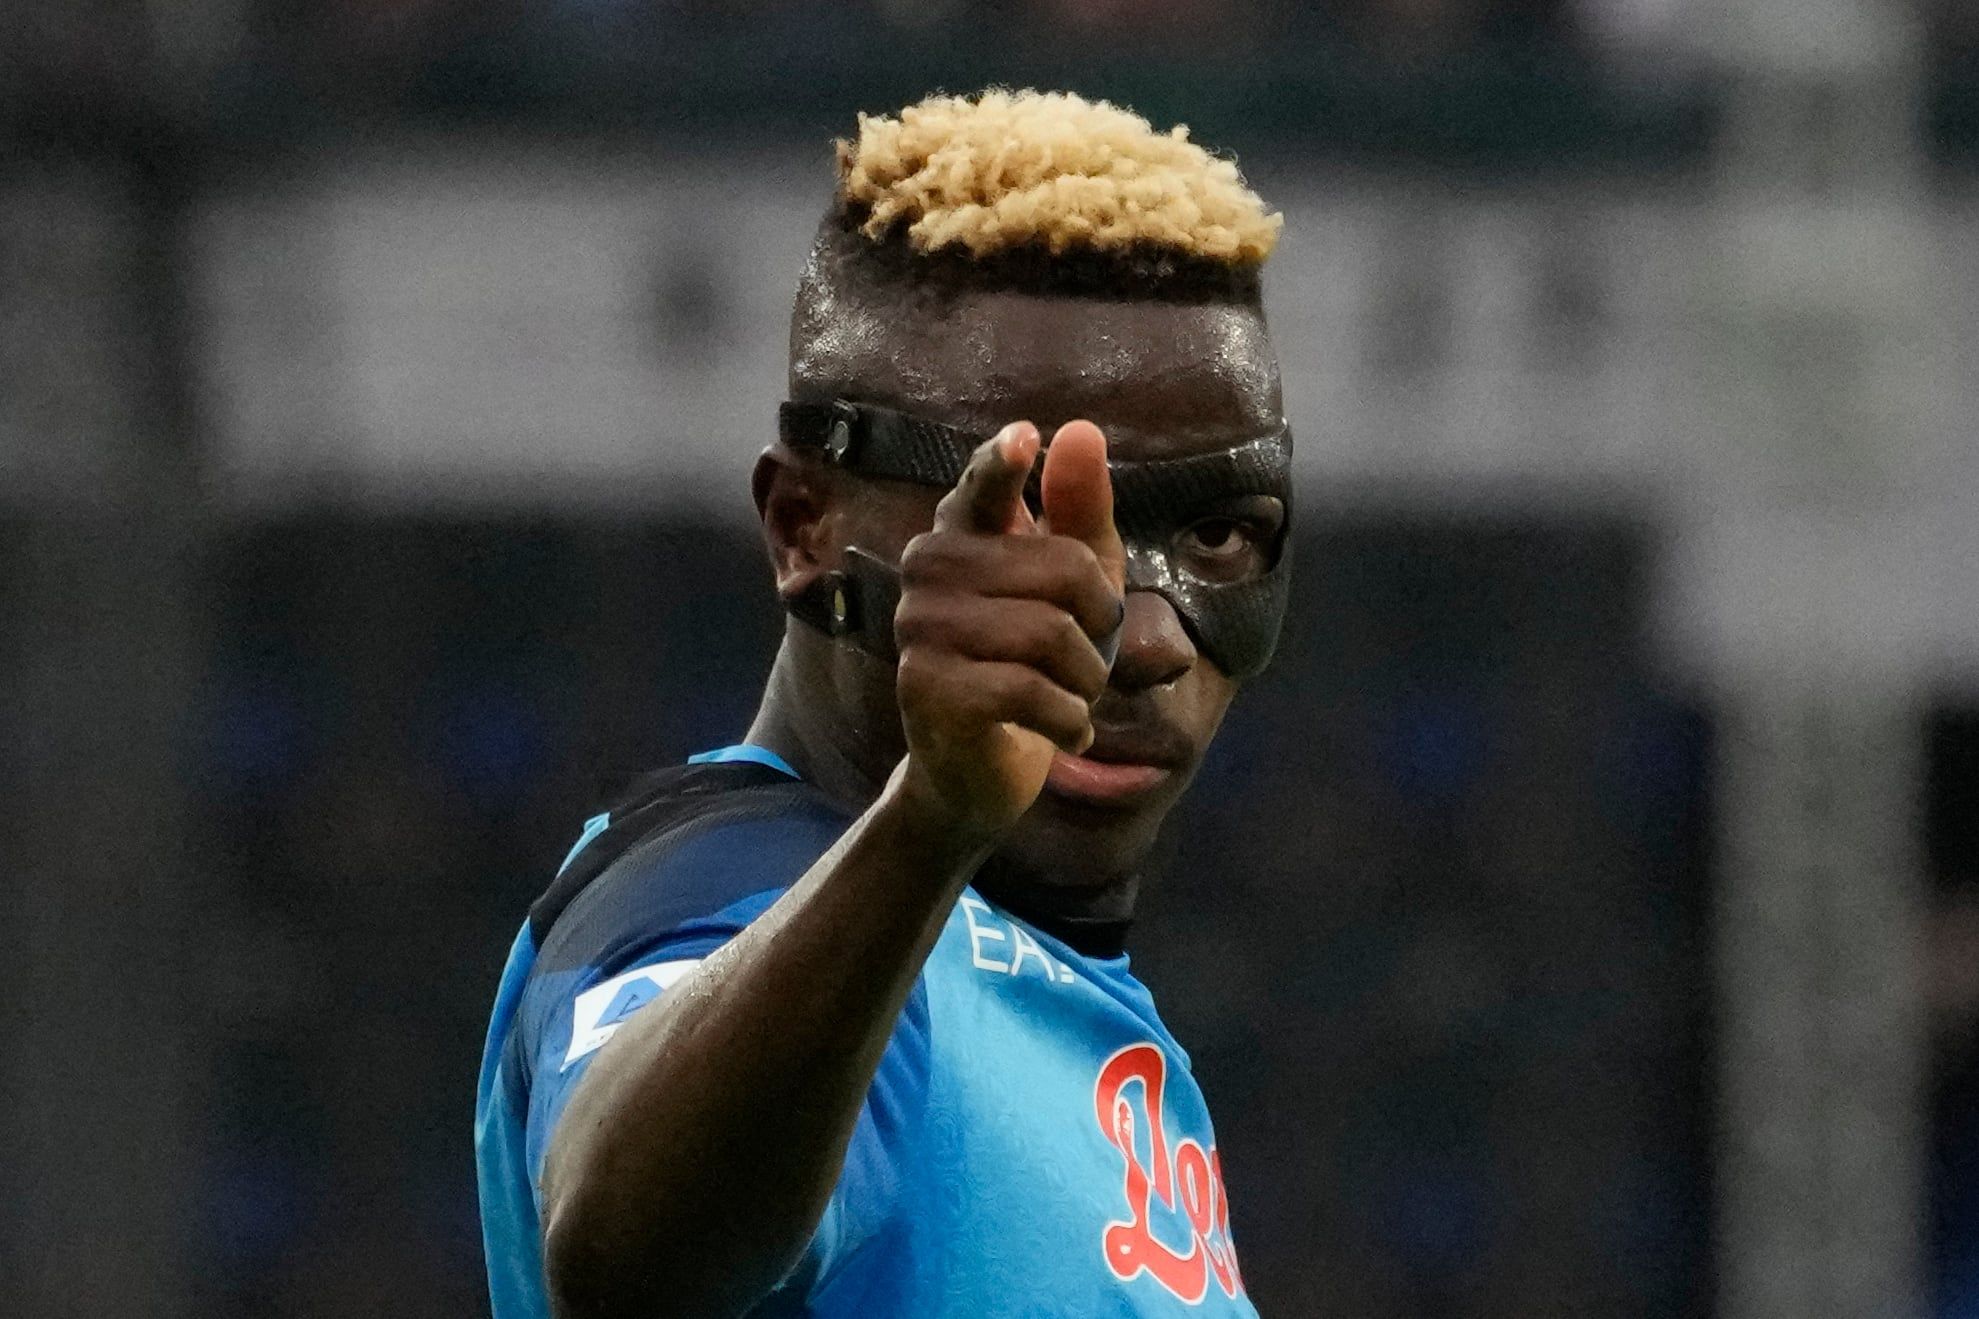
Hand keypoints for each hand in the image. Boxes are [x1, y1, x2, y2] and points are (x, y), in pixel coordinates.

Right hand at [891, 420, 1128, 837]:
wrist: (976, 769)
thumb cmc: (1031, 663)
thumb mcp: (1076, 587)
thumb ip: (1080, 512)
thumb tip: (1082, 431)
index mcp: (962, 534)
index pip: (983, 487)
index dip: (1002, 464)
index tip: (1025, 439)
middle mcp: (927, 571)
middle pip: (1060, 568)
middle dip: (1099, 621)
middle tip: (1086, 653)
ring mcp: (920, 629)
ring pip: (1051, 634)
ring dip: (1086, 678)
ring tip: (1070, 695)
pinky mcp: (928, 690)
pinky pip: (1034, 692)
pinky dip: (1070, 719)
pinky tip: (1061, 730)